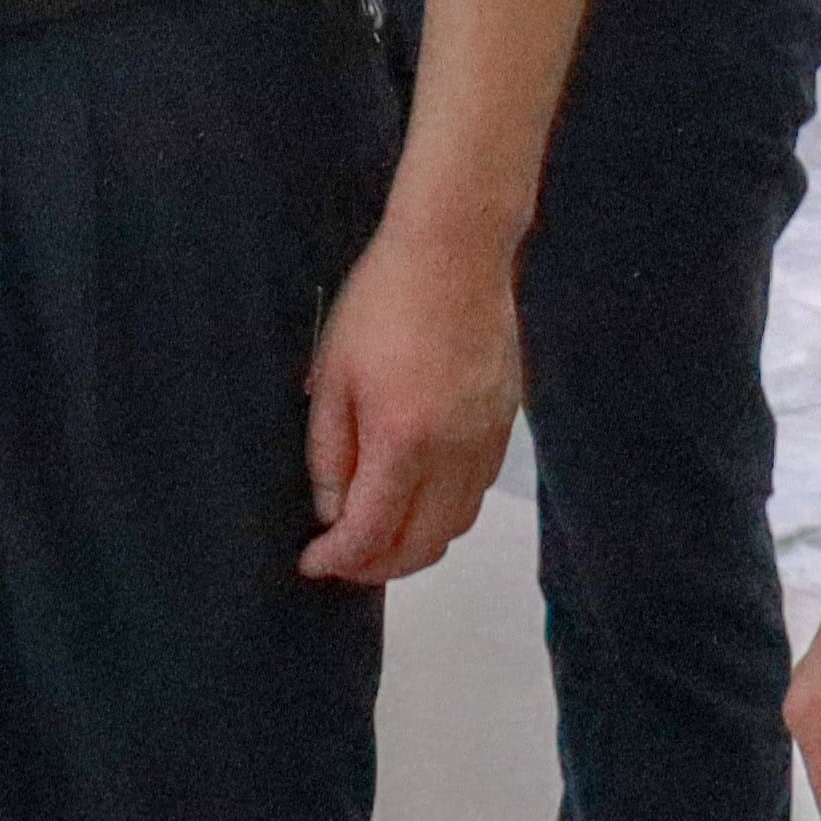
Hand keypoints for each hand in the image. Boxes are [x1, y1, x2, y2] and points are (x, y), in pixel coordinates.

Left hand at [295, 209, 522, 583]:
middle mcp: (455, 453)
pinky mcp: (507, 425)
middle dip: (378, 567)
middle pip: (423, 544)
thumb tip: (330, 511)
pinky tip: (418, 500)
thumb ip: (330, 452)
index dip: (339, 558)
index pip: (372, 530)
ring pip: (457, 526)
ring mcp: (488, 441)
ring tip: (379, 539)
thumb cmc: (383, 303)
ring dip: (416, 546)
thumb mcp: (333, 375)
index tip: (313, 563)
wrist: (456, 253)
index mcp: (404, 440)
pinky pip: (477, 492)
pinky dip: (446, 514)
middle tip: (343, 563)